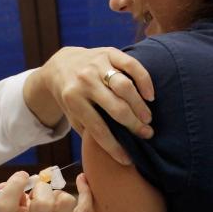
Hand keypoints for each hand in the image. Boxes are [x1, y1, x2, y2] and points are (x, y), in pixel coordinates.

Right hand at [0, 170, 91, 211]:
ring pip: (66, 201)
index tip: (22, 176)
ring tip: (53, 199)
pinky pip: (85, 208)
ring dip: (59, 194)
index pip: (7, 204)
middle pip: (43, 203)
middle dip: (42, 188)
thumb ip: (10, 191)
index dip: (14, 184)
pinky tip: (81, 180)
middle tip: (40, 192)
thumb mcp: (11, 210)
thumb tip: (20, 177)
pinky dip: (85, 191)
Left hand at [40, 46, 154, 165]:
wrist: (62, 65)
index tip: (127, 159)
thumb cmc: (71, 97)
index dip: (113, 146)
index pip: (98, 128)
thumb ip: (88, 129)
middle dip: (133, 125)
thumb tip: (114, 151)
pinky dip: (144, 80)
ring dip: (140, 105)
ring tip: (147, 118)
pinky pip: (131, 65)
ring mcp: (97, 65)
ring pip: (125, 87)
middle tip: (146, 134)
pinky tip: (150, 95)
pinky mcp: (108, 52)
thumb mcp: (72, 115)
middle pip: (116, 108)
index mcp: (73, 99)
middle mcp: (84, 81)